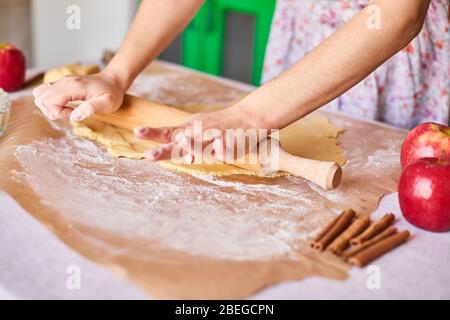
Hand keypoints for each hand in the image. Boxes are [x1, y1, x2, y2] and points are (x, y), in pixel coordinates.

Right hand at [33, 70, 125, 121]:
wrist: (113, 81)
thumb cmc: (112, 93)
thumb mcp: (107, 103)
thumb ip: (91, 109)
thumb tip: (74, 117)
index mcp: (74, 86)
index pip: (50, 100)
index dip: (58, 113)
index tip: (74, 114)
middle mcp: (64, 81)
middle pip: (41, 98)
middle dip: (52, 112)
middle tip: (70, 113)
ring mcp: (61, 81)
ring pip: (39, 95)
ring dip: (49, 107)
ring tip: (66, 110)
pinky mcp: (61, 84)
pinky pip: (45, 93)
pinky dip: (50, 102)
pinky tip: (64, 105)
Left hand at [134, 106, 263, 162]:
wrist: (247, 117)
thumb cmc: (218, 125)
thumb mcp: (196, 127)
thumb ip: (181, 141)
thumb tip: (162, 153)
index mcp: (189, 129)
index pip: (168, 132)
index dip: (153, 133)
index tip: (137, 132)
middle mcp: (200, 132)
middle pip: (181, 143)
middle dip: (166, 151)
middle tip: (151, 157)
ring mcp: (215, 137)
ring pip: (202, 145)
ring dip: (192, 148)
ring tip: (185, 156)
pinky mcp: (230, 144)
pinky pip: (225, 148)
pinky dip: (222, 149)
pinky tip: (221, 149)